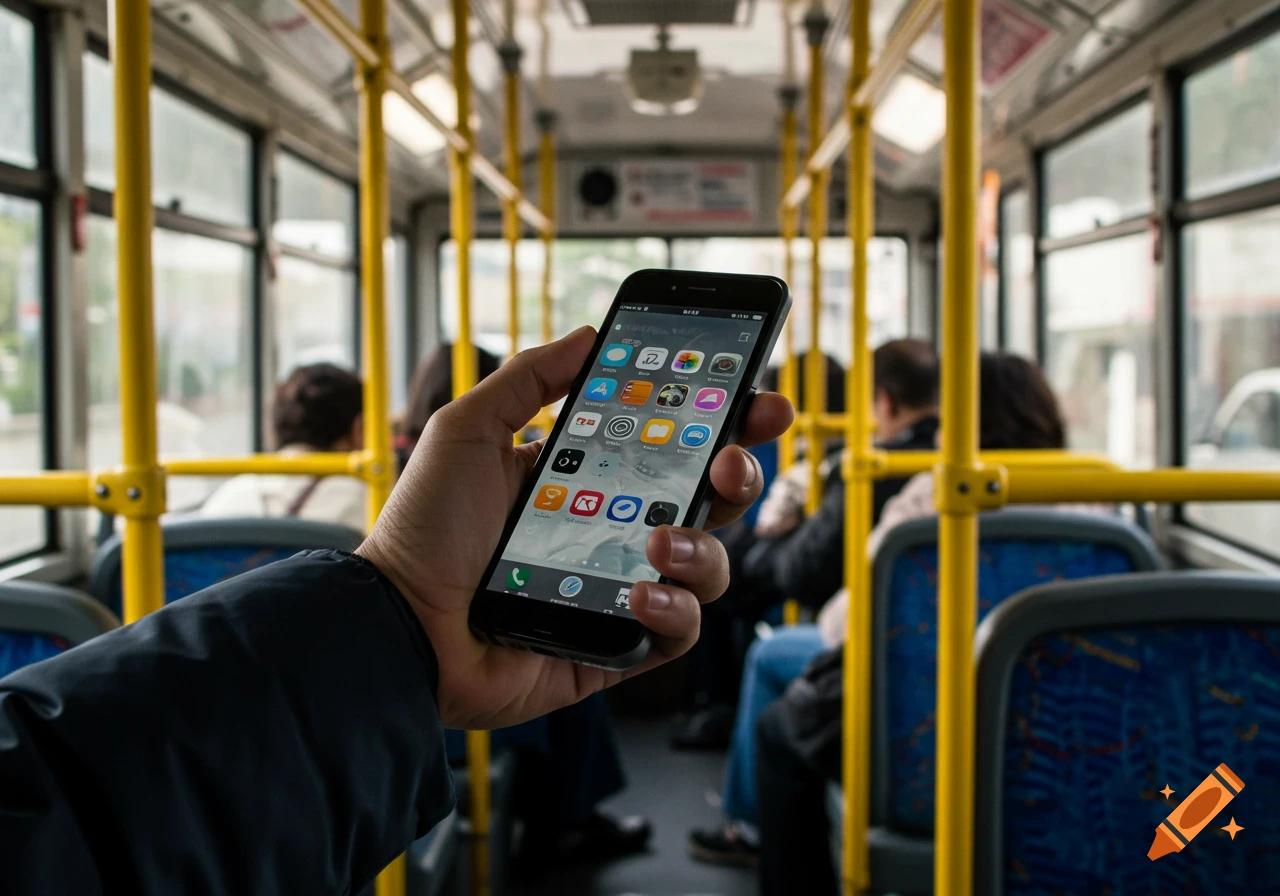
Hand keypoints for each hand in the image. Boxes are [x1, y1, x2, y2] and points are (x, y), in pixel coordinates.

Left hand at [358, 327, 792, 729]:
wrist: (398, 622)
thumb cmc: (426, 528)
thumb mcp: (469, 429)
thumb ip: (530, 378)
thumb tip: (590, 336)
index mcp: (591, 481)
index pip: (675, 448)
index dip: (726, 423)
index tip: (759, 398)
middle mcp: (616, 534)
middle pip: (710, 504)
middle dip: (739, 476)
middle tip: (730, 463)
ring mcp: (622, 591)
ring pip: (708, 569)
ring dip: (703, 549)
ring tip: (660, 540)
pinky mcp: (619, 649)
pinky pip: (679, 630)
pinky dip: (674, 609)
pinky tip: (639, 592)